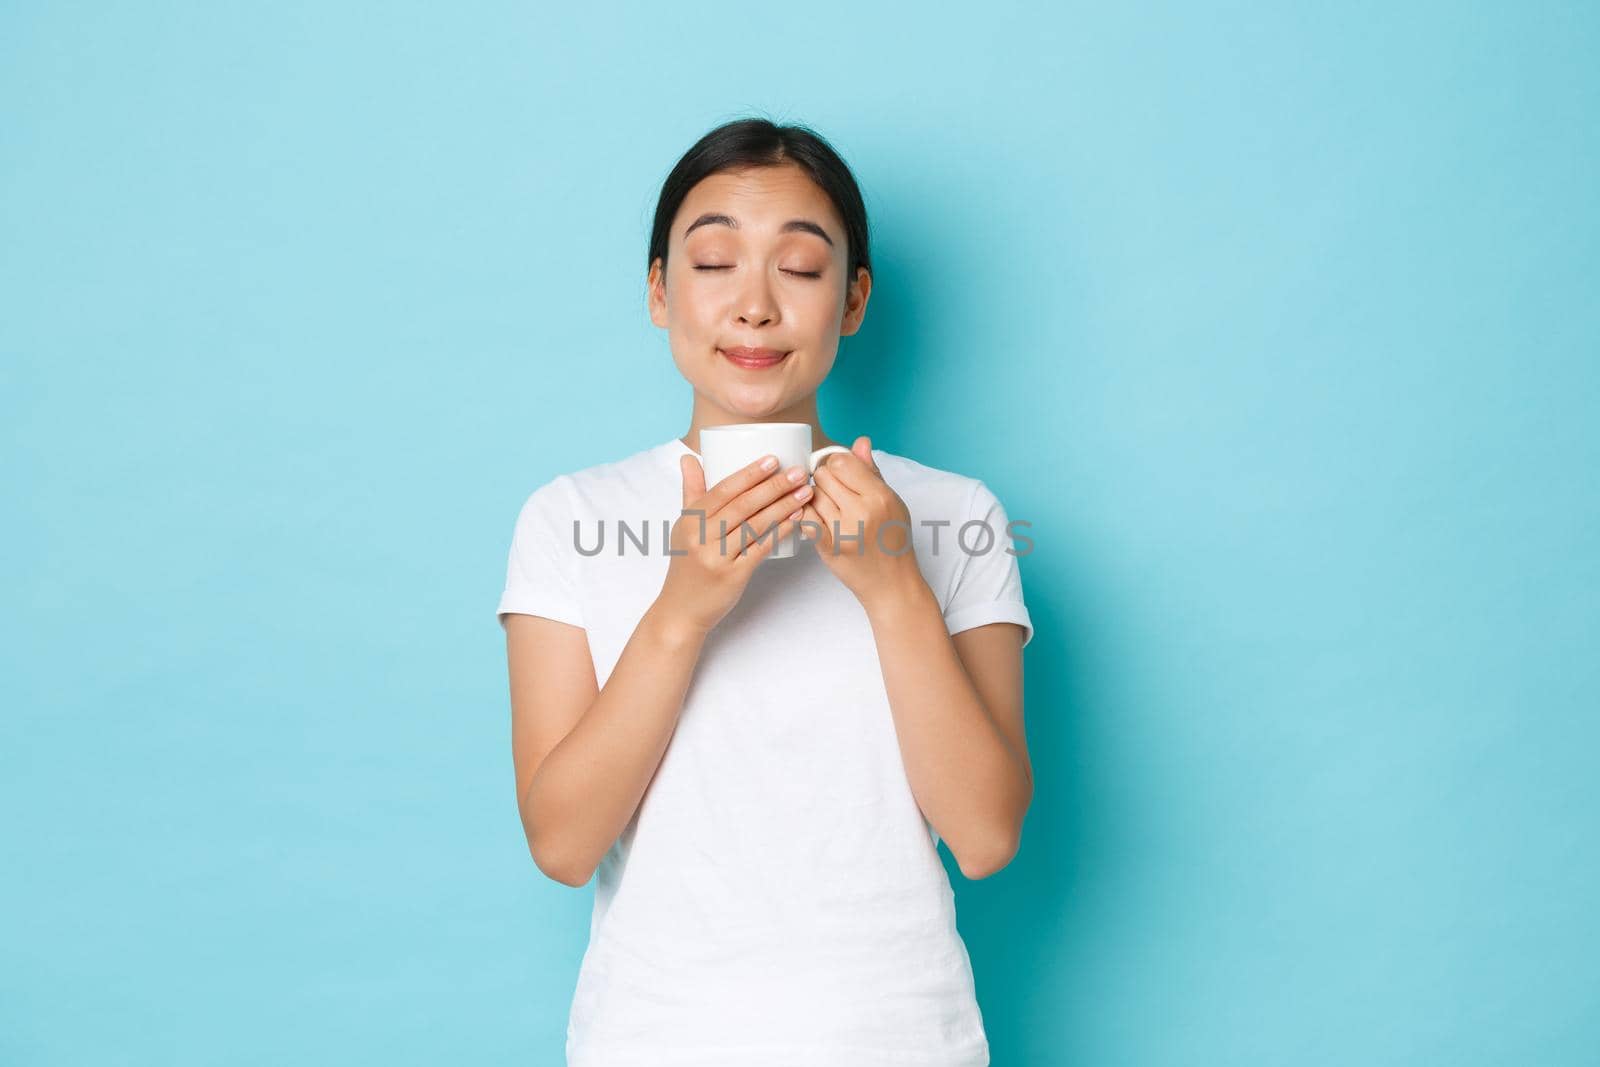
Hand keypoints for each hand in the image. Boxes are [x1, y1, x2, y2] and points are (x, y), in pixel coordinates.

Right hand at [655, 451, 814, 634]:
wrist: (681, 610)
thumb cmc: (687, 564)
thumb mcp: (684, 526)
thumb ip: (691, 491)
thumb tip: (689, 457)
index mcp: (691, 520)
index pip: (723, 490)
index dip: (749, 474)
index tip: (773, 459)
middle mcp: (702, 537)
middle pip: (742, 505)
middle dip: (773, 486)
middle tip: (798, 473)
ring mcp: (717, 558)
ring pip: (754, 526)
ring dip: (783, 506)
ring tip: (804, 493)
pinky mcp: (732, 576)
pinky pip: (760, 549)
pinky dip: (780, 532)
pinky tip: (796, 519)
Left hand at [799, 435, 927, 608]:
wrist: (891, 584)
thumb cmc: (893, 541)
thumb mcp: (892, 502)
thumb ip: (872, 471)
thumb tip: (860, 441)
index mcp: (880, 496)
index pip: (842, 461)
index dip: (836, 464)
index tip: (839, 474)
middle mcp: (862, 511)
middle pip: (823, 475)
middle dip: (824, 480)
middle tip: (833, 493)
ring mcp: (843, 530)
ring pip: (811, 495)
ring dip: (815, 498)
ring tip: (829, 509)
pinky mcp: (827, 547)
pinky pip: (804, 518)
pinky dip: (806, 515)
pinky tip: (816, 519)